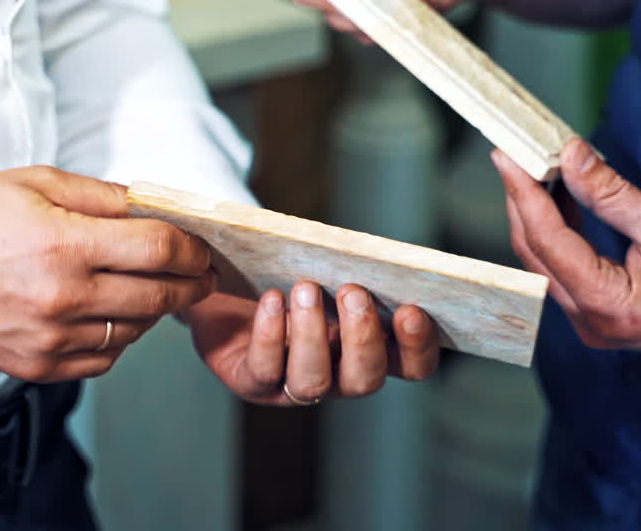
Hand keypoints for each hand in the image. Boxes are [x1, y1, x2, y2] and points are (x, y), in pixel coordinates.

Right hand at [0, 166, 216, 381]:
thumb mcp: (37, 183)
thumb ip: (103, 195)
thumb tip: (156, 206)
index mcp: (66, 244)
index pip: (159, 249)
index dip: (192, 247)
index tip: (201, 246)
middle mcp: (63, 297)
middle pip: (159, 295)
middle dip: (191, 283)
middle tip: (202, 274)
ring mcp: (49, 339)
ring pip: (134, 330)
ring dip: (154, 310)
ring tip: (154, 289)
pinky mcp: (36, 366)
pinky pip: (102, 360)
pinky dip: (119, 339)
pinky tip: (115, 316)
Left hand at [183, 279, 439, 405]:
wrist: (223, 281)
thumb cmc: (284, 272)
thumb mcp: (323, 266)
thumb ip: (351, 268)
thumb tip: (374, 254)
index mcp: (366, 350)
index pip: (411, 366)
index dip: (417, 347)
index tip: (412, 310)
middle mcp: (335, 375)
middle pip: (364, 380)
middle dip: (362, 337)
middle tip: (353, 291)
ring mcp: (292, 385)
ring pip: (313, 380)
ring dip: (312, 335)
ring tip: (306, 288)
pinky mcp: (250, 382)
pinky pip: (264, 370)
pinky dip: (269, 334)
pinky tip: (271, 298)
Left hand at [493, 139, 640, 367]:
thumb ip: (611, 194)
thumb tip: (569, 156)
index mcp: (607, 307)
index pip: (547, 242)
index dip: (523, 195)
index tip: (506, 157)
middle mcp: (592, 324)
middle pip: (536, 255)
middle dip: (522, 203)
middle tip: (513, 157)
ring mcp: (595, 324)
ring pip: (545, 264)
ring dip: (537, 217)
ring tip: (533, 171)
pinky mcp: (602, 316)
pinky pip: (564, 271)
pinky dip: (558, 234)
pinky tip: (559, 201)